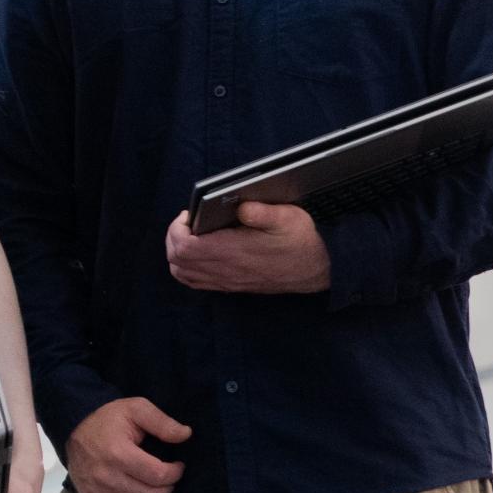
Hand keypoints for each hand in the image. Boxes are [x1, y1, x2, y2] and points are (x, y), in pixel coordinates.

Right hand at [66, 398, 191, 492]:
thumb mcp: (136, 409)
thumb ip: (162, 422)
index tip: (178, 466)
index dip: (175, 473)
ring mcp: (95, 492)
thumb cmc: (109, 418)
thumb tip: (186, 434)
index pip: (157, 475)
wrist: (74, 429)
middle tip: (168, 478)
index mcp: (117, 453)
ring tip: (154, 486)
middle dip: (166, 489)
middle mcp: (104, 477)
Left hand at [165, 204, 330, 293]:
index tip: (189, 215)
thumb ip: (262, 212)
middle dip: (173, 238)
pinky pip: (196, 282)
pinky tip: (199, 252)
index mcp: (234, 252)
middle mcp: (226, 270)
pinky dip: (187, 267)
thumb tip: (241, 206)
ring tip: (190, 235)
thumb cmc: (302, 240)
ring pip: (183, 274)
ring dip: (177, 254)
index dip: (177, 230)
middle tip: (188, 221)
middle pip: (177, 262)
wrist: (319, 269)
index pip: (185, 248)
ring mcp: (227, 281)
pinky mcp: (232, 286)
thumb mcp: (288, 217)